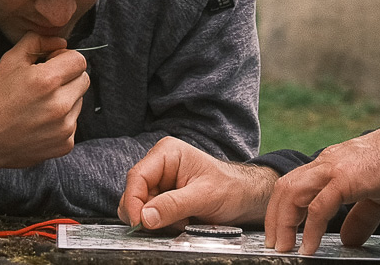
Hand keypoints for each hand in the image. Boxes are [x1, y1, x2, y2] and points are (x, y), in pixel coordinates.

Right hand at [0, 32, 87, 176]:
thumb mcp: (9, 60)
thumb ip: (37, 42)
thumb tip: (61, 42)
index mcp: (47, 80)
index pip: (79, 60)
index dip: (65, 58)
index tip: (52, 64)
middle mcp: (60, 105)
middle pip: (84, 80)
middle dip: (68, 77)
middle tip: (46, 83)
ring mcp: (64, 127)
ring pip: (79, 101)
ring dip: (66, 99)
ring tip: (40, 104)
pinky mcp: (64, 144)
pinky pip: (73, 123)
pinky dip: (62, 120)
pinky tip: (40, 121)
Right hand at [119, 137, 277, 230]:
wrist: (246, 198)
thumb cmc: (231, 189)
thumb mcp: (203, 197)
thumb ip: (173, 206)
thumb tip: (144, 217)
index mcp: (167, 153)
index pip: (137, 177)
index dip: (134, 202)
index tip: (139, 224)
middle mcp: (159, 165)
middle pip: (136, 193)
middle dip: (148, 214)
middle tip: (167, 226)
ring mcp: (161, 181)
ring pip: (142, 206)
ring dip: (157, 221)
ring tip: (182, 222)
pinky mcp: (164, 197)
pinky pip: (152, 214)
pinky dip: (163, 224)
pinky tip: (181, 223)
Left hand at [265, 112, 379, 254]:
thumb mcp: (373, 196)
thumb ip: (358, 217)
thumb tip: (347, 240)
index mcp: (328, 165)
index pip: (292, 185)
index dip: (281, 209)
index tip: (279, 232)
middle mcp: (325, 163)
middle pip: (285, 188)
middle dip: (275, 218)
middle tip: (274, 245)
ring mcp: (333, 168)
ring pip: (293, 193)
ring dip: (285, 222)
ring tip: (284, 248)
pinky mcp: (346, 178)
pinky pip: (319, 206)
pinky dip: (310, 228)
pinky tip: (309, 246)